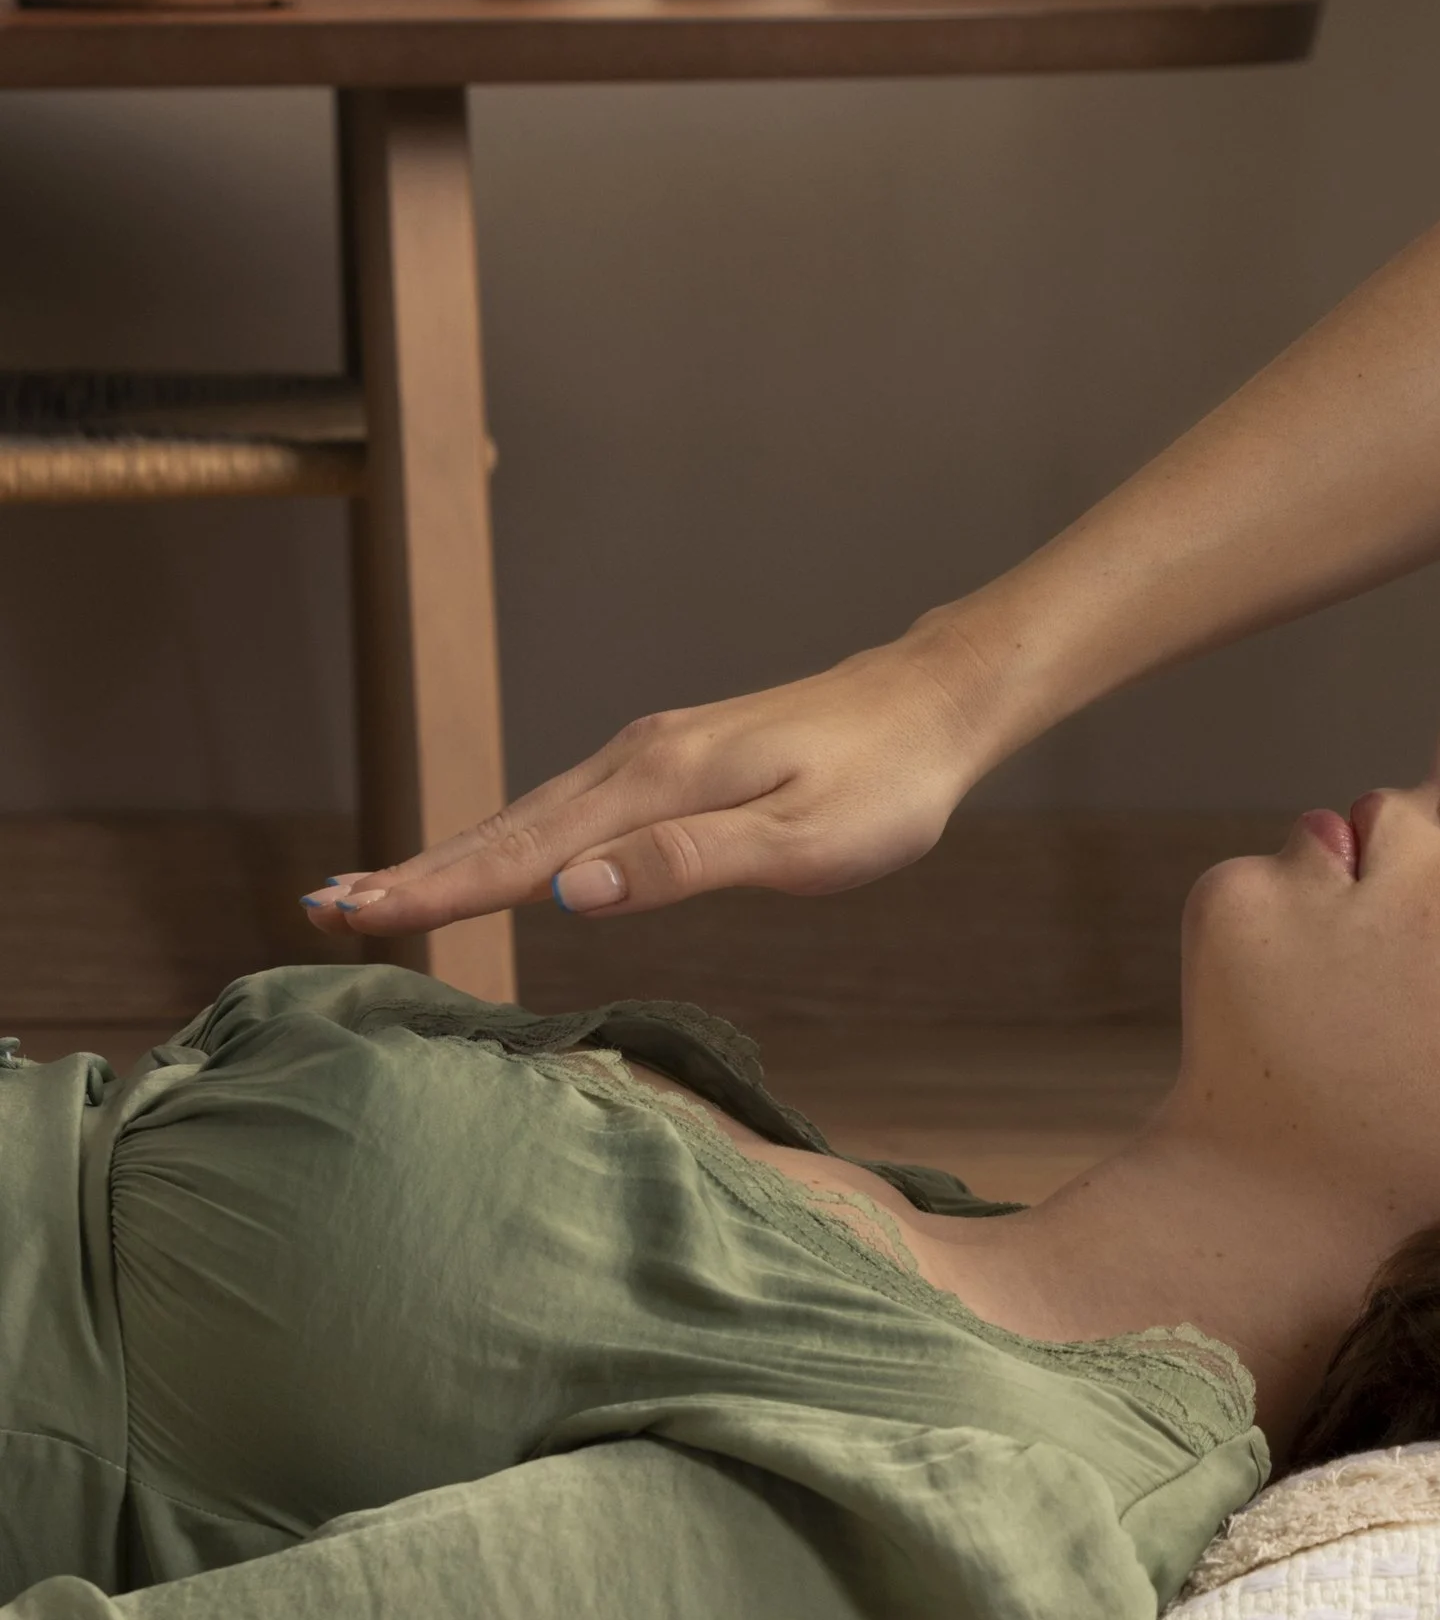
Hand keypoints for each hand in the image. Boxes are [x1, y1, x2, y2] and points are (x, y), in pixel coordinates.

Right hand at [301, 622, 999, 938]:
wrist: (933, 704)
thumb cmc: (885, 784)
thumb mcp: (801, 842)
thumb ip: (684, 864)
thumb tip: (569, 892)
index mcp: (655, 782)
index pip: (521, 851)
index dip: (436, 889)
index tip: (353, 914)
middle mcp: (635, 758)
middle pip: (504, 827)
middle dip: (417, 872)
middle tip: (325, 909)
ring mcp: (649, 754)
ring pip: (529, 814)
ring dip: (453, 855)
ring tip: (380, 891)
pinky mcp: (670, 761)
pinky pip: (565, 806)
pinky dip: (510, 837)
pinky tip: (496, 862)